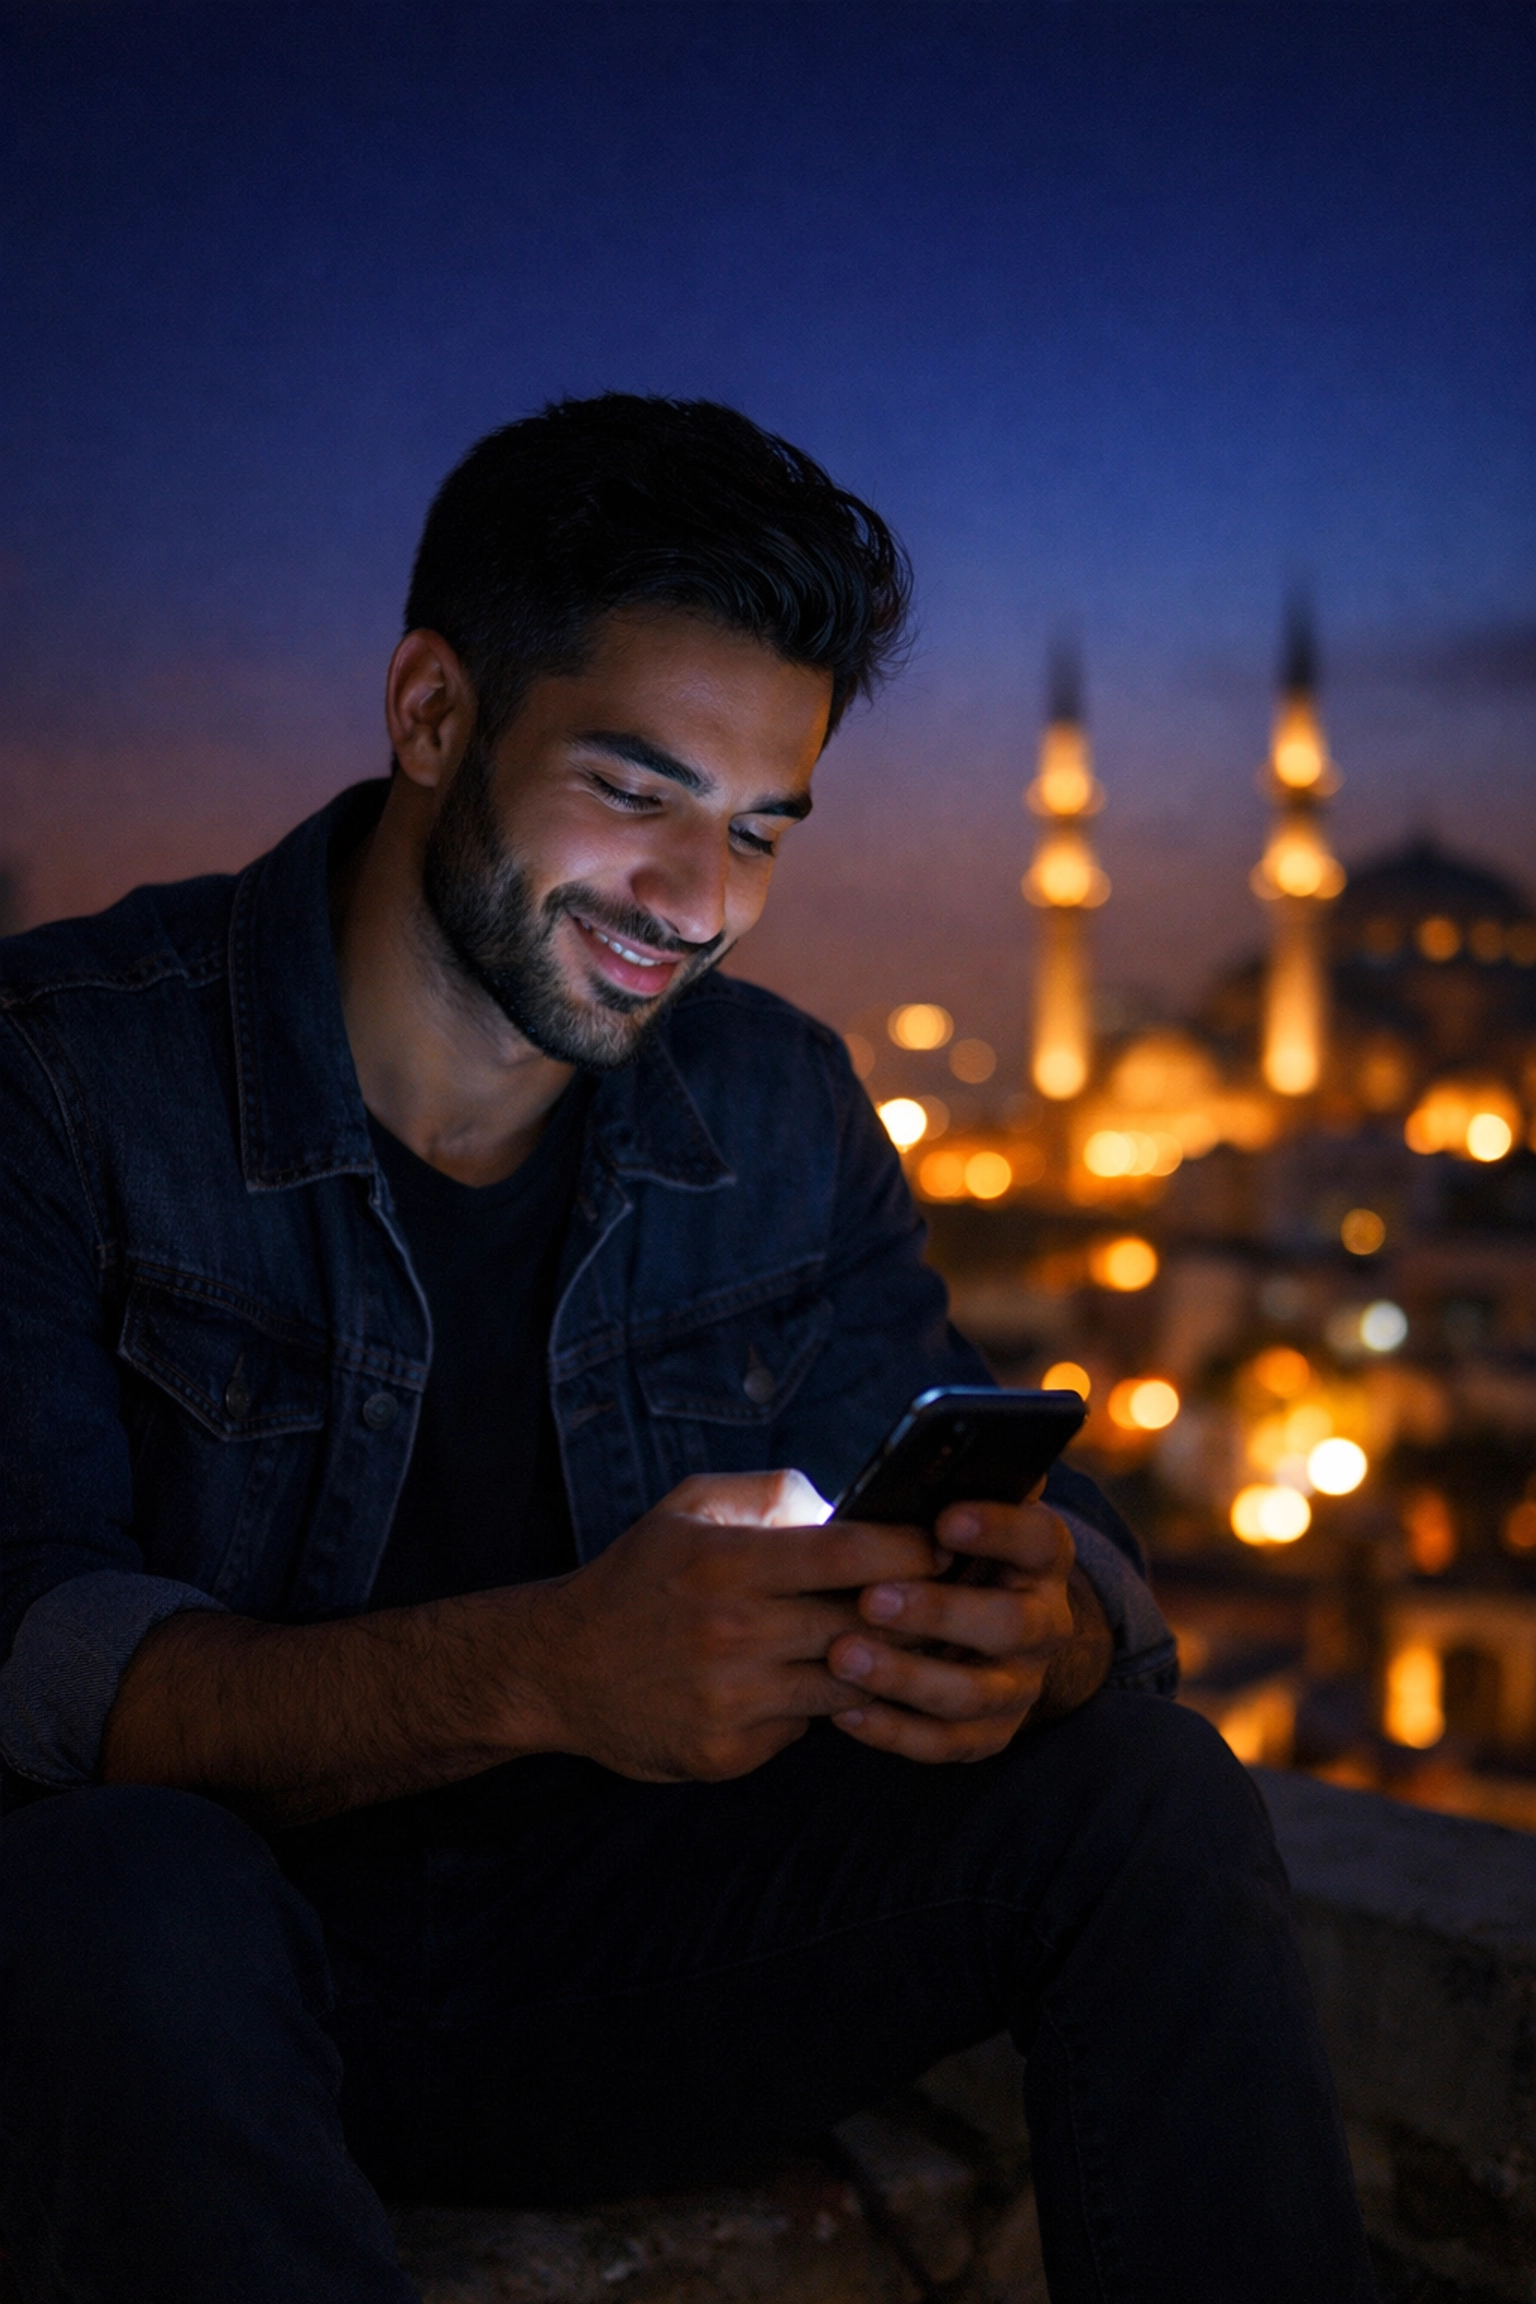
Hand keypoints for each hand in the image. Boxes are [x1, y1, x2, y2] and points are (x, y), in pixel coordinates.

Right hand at [523, 1470, 939, 1782]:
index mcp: (729, 1562)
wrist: (557, 1668)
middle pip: (865, 1624)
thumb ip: (773, 1493)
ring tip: (898, 1645)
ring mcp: (731, 1701)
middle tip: (946, 1599)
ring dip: (878, 1666)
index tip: (944, 1545)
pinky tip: (815, 1686)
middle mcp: (733, 1633)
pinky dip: (817, 1709)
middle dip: (913, 1612)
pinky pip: (805, 1730)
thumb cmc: (638, 1576)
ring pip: (848, 1685)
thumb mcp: (690, 1507)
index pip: (851, 1554)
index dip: (911, 1548)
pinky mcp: (726, 1753)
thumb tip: (849, 1506)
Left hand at [825, 1487, 1110, 1761]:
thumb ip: (945, 1487)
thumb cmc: (943, 1550)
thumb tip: (925, 1449)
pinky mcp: (990, 1733)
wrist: (980, 1623)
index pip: (1038, 1537)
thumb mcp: (951, 1510)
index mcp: (1040, 1555)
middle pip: (1011, 1623)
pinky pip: (947, 1743)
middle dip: (940, 1612)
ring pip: (976, 1693)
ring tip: (842, 1656)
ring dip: (907, 1677)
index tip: (944, 1520)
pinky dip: (894, 1731)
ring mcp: (1022, 1684)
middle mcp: (1044, 1621)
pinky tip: (842, 1710)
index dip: (997, 1528)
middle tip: (874, 1597)